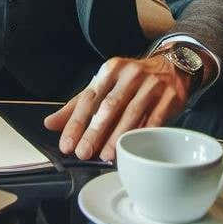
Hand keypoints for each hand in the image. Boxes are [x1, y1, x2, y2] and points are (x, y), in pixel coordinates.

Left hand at [43, 55, 190, 161]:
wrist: (172, 66)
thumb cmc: (132, 80)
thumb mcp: (104, 86)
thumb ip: (78, 105)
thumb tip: (50, 123)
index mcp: (111, 70)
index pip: (89, 98)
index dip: (76, 123)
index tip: (67, 144)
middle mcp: (130, 74)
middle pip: (109, 106)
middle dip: (94, 132)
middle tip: (83, 153)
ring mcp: (151, 85)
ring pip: (132, 113)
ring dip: (117, 137)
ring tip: (105, 156)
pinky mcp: (170, 97)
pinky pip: (155, 118)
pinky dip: (142, 134)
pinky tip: (134, 148)